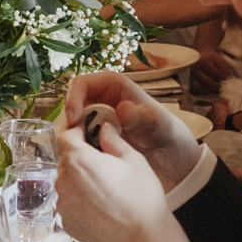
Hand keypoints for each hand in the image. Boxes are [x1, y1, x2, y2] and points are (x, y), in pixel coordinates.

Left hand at [55, 123, 190, 241]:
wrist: (143, 239)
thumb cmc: (141, 199)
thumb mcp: (133, 159)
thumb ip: (113, 139)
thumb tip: (104, 129)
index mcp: (77, 160)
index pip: (66, 135)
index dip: (78, 132)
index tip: (89, 134)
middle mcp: (63, 181)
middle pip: (66, 160)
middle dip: (82, 158)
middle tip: (104, 163)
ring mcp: (62, 204)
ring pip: (67, 183)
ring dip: (80, 181)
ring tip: (106, 189)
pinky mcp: (67, 223)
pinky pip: (70, 204)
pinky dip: (81, 202)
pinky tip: (102, 207)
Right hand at [61, 73, 200, 187]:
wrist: (173, 159)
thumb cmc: (167, 134)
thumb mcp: (158, 125)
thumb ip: (142, 118)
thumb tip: (123, 108)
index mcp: (114, 87)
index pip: (83, 83)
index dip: (73, 97)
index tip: (73, 119)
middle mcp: (101, 100)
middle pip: (73, 103)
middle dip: (69, 120)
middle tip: (71, 140)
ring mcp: (97, 120)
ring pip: (72, 123)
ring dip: (71, 136)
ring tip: (79, 152)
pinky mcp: (95, 138)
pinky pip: (78, 139)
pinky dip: (77, 148)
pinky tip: (85, 159)